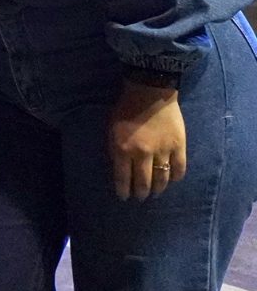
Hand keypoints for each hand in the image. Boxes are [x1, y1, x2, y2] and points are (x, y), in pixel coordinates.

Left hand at [109, 79, 186, 199]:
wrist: (149, 92)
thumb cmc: (126, 108)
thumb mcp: (111, 129)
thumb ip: (114, 149)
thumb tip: (118, 168)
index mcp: (122, 148)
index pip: (122, 177)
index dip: (123, 190)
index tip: (123, 197)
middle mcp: (142, 153)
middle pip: (143, 182)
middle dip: (141, 193)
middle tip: (140, 198)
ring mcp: (162, 150)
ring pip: (162, 178)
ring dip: (158, 188)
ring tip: (155, 192)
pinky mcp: (179, 146)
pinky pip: (179, 168)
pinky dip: (175, 177)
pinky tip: (172, 180)